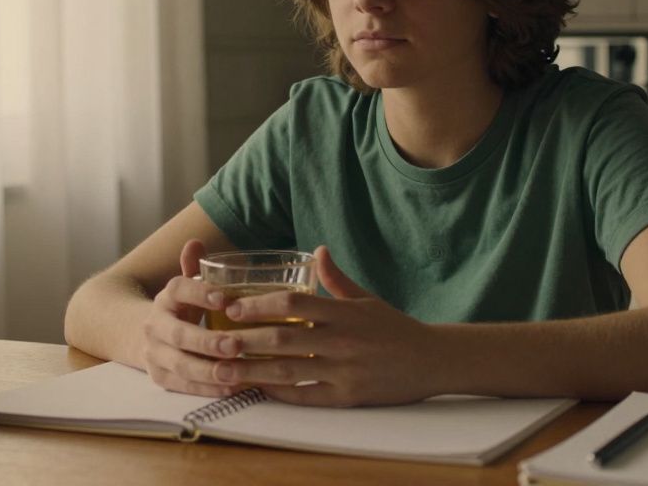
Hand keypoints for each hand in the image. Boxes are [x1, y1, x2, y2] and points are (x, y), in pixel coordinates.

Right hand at [140, 239, 243, 396]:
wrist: (141, 334)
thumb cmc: (180, 308)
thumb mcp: (186, 286)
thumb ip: (194, 267)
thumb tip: (195, 242)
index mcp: (166, 296)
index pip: (178, 289)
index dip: (200, 293)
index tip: (225, 299)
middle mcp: (155, 324)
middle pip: (178, 334)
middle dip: (207, 341)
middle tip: (236, 345)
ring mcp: (154, 353)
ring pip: (180, 364)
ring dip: (209, 370)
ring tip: (237, 372)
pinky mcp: (159, 376)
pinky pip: (182, 385)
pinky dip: (206, 389)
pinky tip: (231, 388)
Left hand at [208, 245, 436, 406]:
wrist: (431, 360)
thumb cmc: (394, 328)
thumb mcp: (366, 299)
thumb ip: (337, 279)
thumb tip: (317, 250)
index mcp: (342, 312)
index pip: (292, 303)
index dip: (258, 304)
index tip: (231, 306)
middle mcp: (341, 340)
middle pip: (282, 337)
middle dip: (245, 339)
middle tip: (216, 339)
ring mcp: (344, 370)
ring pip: (287, 370)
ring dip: (252, 370)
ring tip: (224, 368)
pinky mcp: (348, 397)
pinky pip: (306, 396)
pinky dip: (279, 392)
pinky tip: (258, 387)